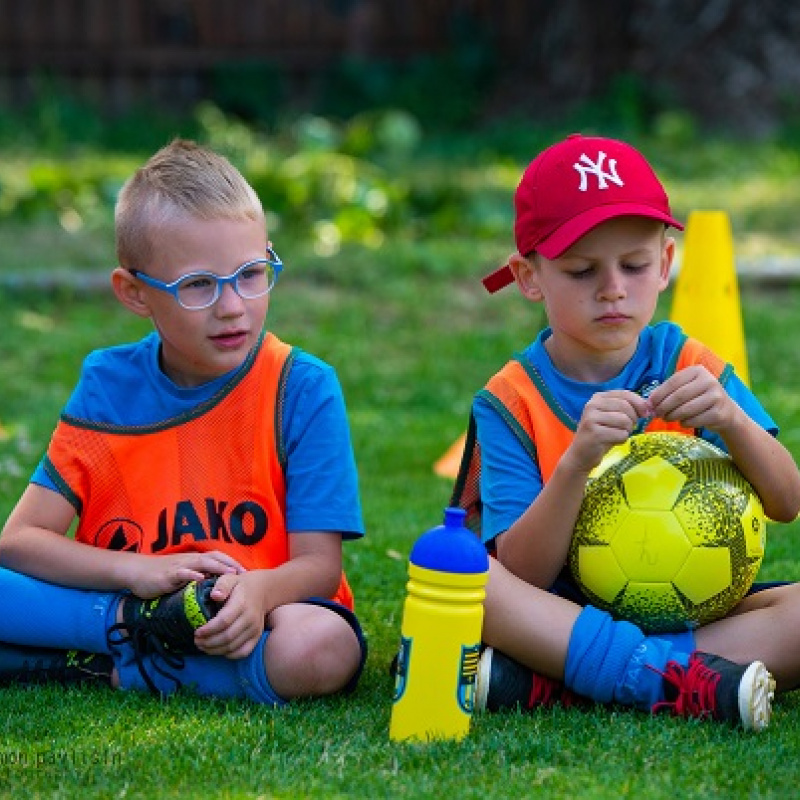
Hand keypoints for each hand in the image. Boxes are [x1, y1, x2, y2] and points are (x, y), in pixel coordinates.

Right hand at [121, 550, 243, 598]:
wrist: (136, 572)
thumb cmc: (159, 575)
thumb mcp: (181, 576)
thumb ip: (195, 579)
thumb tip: (212, 588)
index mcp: (194, 560)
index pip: (217, 557)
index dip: (232, 563)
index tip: (246, 572)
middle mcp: (190, 560)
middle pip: (215, 557)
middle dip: (231, 564)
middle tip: (245, 574)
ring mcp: (180, 566)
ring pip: (202, 563)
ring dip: (218, 567)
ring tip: (231, 574)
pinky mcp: (168, 574)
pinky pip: (182, 573)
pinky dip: (192, 575)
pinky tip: (201, 579)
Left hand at [193, 571, 268, 658]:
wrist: (263, 590)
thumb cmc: (241, 585)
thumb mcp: (230, 578)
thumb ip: (222, 585)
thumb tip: (214, 595)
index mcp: (242, 603)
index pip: (224, 621)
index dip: (208, 630)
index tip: (196, 632)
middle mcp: (250, 618)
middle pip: (227, 637)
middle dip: (209, 642)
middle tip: (196, 641)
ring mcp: (255, 629)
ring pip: (233, 647)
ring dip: (215, 650)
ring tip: (203, 647)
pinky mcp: (257, 636)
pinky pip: (243, 652)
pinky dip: (229, 655)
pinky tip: (218, 651)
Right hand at [566, 389, 650, 473]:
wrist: (582, 455)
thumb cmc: (601, 434)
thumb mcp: (613, 416)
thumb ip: (628, 407)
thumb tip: (649, 407)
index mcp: (597, 398)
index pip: (625, 394)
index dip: (639, 404)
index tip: (644, 414)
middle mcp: (592, 405)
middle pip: (626, 407)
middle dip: (632, 420)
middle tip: (626, 429)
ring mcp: (591, 418)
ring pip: (625, 420)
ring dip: (626, 431)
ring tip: (616, 435)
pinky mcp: (594, 433)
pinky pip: (621, 434)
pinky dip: (621, 440)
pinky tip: (611, 442)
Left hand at [648, 366, 736, 432]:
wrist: (726, 411)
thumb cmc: (698, 398)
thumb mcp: (685, 388)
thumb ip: (668, 392)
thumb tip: (648, 402)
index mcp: (698, 371)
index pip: (673, 382)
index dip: (659, 394)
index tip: (650, 404)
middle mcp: (709, 381)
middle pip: (679, 396)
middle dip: (664, 407)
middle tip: (656, 414)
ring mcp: (716, 397)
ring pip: (686, 409)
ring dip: (672, 416)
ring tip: (667, 418)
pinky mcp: (719, 413)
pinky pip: (694, 420)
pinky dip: (684, 423)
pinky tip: (682, 422)